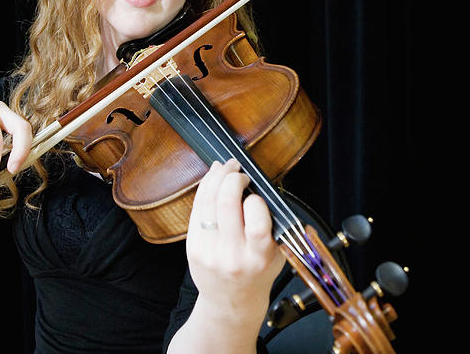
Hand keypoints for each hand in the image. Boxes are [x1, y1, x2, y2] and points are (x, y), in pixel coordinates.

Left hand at [185, 158, 284, 322]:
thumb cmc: (257, 273)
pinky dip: (204, 189)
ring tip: (226, 168)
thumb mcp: (276, 254)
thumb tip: (258, 184)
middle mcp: (232, 256)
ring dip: (217, 177)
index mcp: (258, 258)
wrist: (231, 301)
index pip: (257, 223)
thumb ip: (272, 224)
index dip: (256, 201)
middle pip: (227, 204)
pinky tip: (212, 179)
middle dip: (233, 178)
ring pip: (208, 202)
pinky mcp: (192, 247)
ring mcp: (209, 252)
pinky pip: (196, 209)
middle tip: (239, 172)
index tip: (256, 195)